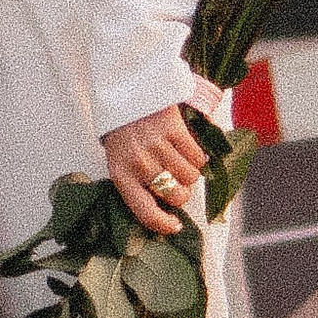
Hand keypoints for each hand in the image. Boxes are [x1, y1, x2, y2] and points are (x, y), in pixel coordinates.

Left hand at [103, 104, 209, 238]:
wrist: (124, 92)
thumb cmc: (123, 133)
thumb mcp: (120, 162)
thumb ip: (137, 185)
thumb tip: (166, 210)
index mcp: (122, 176)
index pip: (146, 213)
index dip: (165, 225)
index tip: (175, 226)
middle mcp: (139, 164)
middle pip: (176, 196)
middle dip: (181, 193)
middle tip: (175, 180)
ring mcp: (157, 145)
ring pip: (191, 177)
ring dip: (190, 173)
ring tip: (179, 161)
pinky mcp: (173, 128)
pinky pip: (197, 156)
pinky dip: (196, 156)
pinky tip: (185, 147)